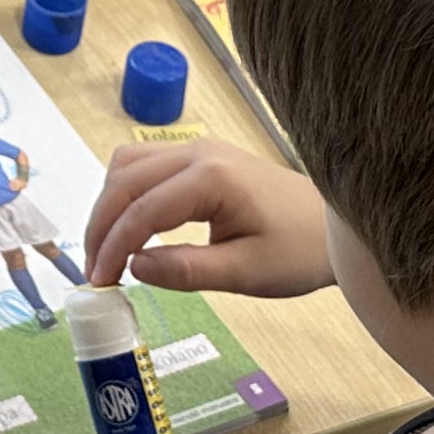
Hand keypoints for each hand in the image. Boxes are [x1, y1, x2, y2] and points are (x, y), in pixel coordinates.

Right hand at [82, 140, 334, 297]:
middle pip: (125, 180)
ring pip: (129, 165)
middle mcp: (198, 152)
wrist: (336, 226)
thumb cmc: (299, 251)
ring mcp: (199, 149)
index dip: (113, 248)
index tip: (100, 284)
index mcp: (211, 179)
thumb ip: (186, 270)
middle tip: (97, 272)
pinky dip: (127, 193)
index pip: (143, 210)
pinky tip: (132, 228)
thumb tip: (133, 266)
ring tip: (109, 251)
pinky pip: (146, 165)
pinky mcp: (201, 156)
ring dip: (110, 205)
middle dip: (102, 226)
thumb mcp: (246, 272)